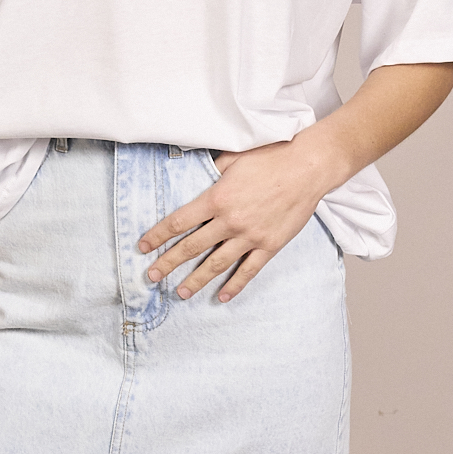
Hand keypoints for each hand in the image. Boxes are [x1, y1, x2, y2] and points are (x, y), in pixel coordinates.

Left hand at [138, 130, 345, 301]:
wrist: (308, 167)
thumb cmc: (271, 157)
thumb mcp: (233, 157)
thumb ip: (210, 170)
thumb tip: (191, 173)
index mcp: (217, 199)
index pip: (179, 222)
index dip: (158, 235)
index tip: (143, 247)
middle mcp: (230, 221)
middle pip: (192, 247)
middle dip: (168, 263)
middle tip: (152, 276)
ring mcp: (250, 236)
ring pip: (217, 264)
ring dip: (196, 280)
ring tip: (180, 293)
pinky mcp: (270, 245)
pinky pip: (248, 270)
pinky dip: (235, 285)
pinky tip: (222, 296)